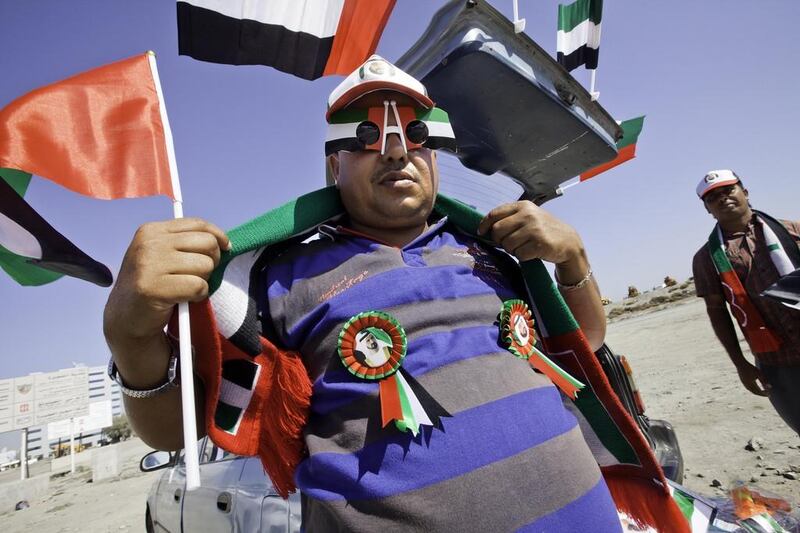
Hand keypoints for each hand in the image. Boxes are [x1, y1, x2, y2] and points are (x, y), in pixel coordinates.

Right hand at [104, 218, 230, 343]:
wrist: (125, 317)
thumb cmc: (151, 284)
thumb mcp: (160, 254)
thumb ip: (185, 243)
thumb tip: (223, 241)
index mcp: (151, 230)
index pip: (198, 224)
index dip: (218, 236)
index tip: (225, 247)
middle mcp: (149, 243)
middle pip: (207, 243)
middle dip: (212, 260)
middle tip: (200, 274)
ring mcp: (150, 265)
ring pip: (205, 265)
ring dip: (204, 280)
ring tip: (187, 287)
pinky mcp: (154, 288)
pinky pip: (199, 286)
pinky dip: (199, 295)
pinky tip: (184, 299)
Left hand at [477, 201, 583, 264]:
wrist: (568, 241)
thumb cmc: (543, 230)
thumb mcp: (529, 217)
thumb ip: (510, 218)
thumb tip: (486, 228)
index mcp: (523, 206)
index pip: (495, 214)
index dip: (484, 224)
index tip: (481, 232)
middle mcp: (528, 215)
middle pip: (497, 230)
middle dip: (499, 240)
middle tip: (508, 244)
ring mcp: (534, 229)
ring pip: (507, 244)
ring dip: (511, 250)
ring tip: (522, 247)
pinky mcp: (540, 243)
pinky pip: (519, 254)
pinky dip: (522, 256)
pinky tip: (531, 252)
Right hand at [736, 363, 769, 395]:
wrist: (740, 364)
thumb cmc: (750, 368)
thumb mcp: (759, 373)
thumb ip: (764, 381)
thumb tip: (770, 387)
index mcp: (751, 384)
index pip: (759, 391)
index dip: (764, 394)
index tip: (769, 394)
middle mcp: (747, 385)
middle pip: (754, 392)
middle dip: (761, 394)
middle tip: (766, 394)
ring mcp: (744, 383)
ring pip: (751, 390)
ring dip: (756, 392)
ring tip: (761, 392)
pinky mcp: (742, 381)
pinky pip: (748, 388)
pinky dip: (753, 389)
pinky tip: (755, 387)